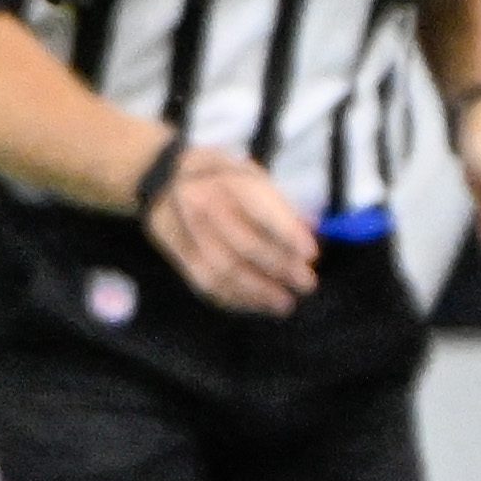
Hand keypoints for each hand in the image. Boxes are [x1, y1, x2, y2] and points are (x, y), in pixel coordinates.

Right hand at [144, 140, 317, 314]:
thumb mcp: (254, 176)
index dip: (288, 234)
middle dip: (279, 268)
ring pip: (223, 271)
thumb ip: (283, 205)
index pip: (261, 211)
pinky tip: (258, 304)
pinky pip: (206, 283)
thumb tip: (315, 229)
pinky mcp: (178, 255)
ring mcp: (187, 233)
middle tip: (307, 283)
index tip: (311, 253)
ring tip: (285, 303)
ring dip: (258, 292)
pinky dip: (235, 298)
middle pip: (244, 245)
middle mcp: (204, 207)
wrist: (164, 178)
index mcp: (228, 182)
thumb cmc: (223, 179)